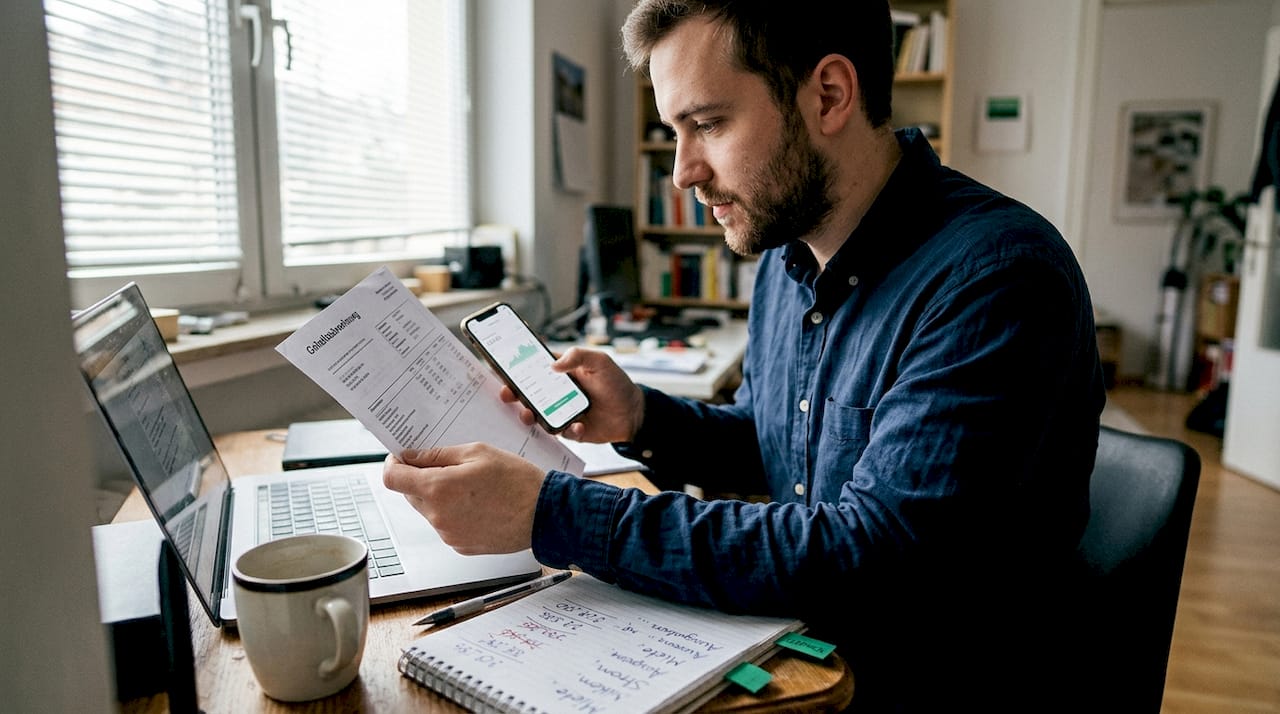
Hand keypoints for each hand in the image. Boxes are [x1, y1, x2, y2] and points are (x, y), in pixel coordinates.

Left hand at [382, 444, 544, 554]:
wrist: (545, 515)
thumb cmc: (517, 481)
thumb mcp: (477, 453)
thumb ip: (438, 454)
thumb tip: (411, 457)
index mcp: (438, 488)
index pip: (392, 479)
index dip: (394, 465)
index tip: (402, 458)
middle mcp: (438, 515)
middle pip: (409, 494)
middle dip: (420, 478)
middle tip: (447, 466)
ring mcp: (448, 534)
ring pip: (428, 510)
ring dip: (439, 496)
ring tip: (471, 487)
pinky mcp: (460, 546)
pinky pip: (445, 524)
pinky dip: (454, 513)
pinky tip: (478, 504)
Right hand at [498, 346, 644, 442]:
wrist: (633, 413)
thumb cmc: (616, 383)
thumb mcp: (600, 362)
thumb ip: (578, 356)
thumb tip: (554, 364)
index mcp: (561, 373)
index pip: (533, 368)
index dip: (516, 368)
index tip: (503, 368)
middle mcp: (557, 393)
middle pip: (527, 393)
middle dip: (512, 394)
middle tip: (507, 394)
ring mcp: (561, 411)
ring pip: (536, 415)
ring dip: (529, 414)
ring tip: (529, 413)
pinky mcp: (570, 429)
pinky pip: (560, 431)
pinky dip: (566, 429)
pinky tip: (577, 425)